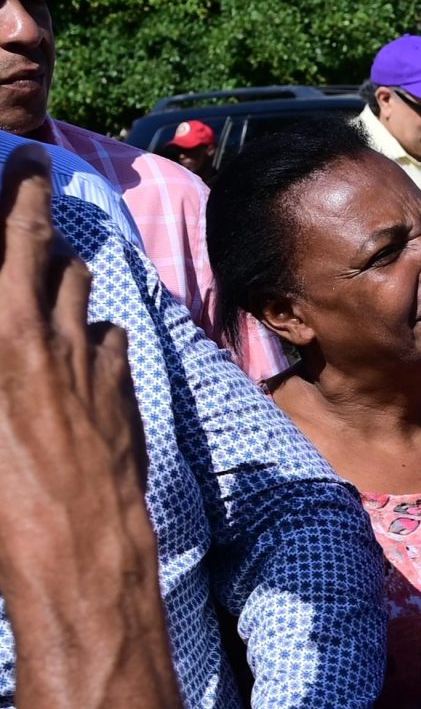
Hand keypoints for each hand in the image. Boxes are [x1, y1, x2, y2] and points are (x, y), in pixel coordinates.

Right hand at [0, 146, 150, 597]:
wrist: (76, 549)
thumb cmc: (2, 500)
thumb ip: (7, 352)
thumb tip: (15, 333)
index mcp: (3, 339)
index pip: (10, 248)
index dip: (16, 199)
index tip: (23, 159)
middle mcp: (46, 338)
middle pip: (46, 254)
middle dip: (35, 212)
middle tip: (31, 172)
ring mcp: (90, 361)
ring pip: (82, 290)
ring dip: (63, 272)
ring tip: (48, 260)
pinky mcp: (120, 388)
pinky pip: (107, 340)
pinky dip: (90, 334)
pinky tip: (79, 347)